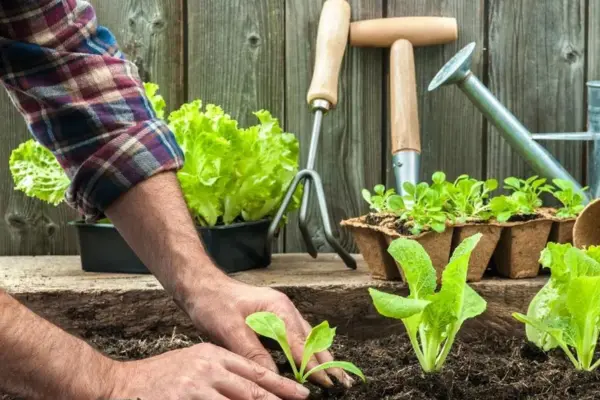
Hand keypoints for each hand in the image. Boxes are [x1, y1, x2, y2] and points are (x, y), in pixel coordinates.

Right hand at [108, 342, 310, 399]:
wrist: (121, 384)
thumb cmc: (161, 377)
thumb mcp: (195, 364)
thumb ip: (222, 374)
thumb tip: (250, 390)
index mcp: (214, 356)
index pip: (255, 370)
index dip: (281, 384)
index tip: (301, 393)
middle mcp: (208, 368)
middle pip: (252, 388)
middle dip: (278, 399)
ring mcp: (195, 386)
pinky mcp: (184, 399)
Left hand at [183, 276, 353, 388]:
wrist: (202, 286)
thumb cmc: (214, 304)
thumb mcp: (230, 330)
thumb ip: (253, 353)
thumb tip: (273, 376)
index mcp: (278, 309)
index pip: (301, 344)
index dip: (314, 365)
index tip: (327, 382)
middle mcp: (285, 309)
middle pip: (311, 339)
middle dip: (327, 361)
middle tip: (343, 382)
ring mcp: (281, 313)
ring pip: (307, 338)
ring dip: (320, 356)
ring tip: (334, 375)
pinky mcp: (275, 318)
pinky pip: (297, 336)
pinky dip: (307, 351)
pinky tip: (312, 361)